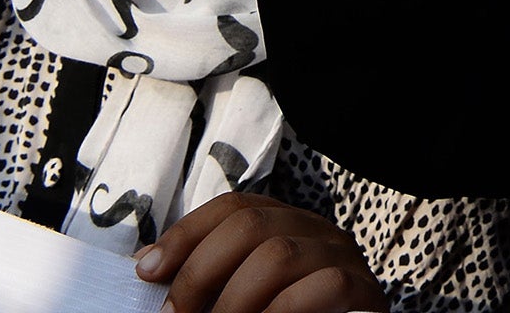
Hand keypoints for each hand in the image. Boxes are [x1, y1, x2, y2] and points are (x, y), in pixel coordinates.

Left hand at [134, 193, 383, 312]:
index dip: (185, 234)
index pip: (233, 207)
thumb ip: (207, 280)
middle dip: (199, 274)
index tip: (148, 272)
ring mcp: (343, 256)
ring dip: (233, 302)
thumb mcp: (239, 295)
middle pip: (249, 225)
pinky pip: (321, 287)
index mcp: (286, 224)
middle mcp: (317, 230)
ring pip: (278, 256)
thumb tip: (147, 265)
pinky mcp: (362, 288)